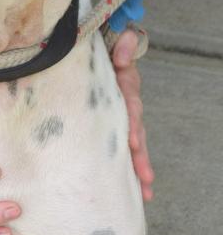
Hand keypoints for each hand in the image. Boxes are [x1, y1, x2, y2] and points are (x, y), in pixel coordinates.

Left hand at [112, 29, 153, 200]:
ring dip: (138, 167)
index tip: (133, 141)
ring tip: (144, 190)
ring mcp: (119, 117)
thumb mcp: (110, 44)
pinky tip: (136, 189)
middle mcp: (125, 105)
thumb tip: (123, 53)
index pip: (130, 106)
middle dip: (139, 155)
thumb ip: (121, 45)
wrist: (90, 52)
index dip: (132, 123)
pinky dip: (128, 167)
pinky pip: (121, 147)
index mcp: (124, 87)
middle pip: (135, 131)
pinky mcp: (110, 125)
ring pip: (132, 144)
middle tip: (143, 176)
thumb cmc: (99, 51)